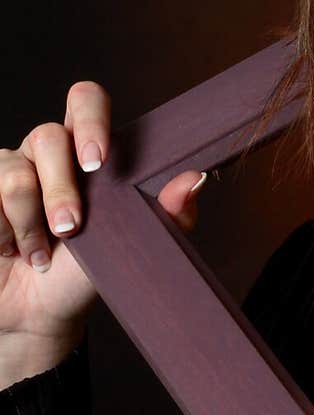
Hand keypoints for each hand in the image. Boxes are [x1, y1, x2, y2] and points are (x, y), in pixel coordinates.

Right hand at [0, 80, 207, 384]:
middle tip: (71, 228)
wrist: (35, 314)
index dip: (90, 119)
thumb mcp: (130, 247)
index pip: (86, 100)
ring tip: (39, 255)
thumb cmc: (84, 274)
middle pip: (48, 136)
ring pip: (14, 174)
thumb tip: (194, 178)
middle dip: (60, 189)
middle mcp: (45, 150)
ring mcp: (8, 168)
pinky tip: (10, 251)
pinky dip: (2, 234)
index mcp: (86, 150)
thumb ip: (166, 214)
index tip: (98, 161)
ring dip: (28, 224)